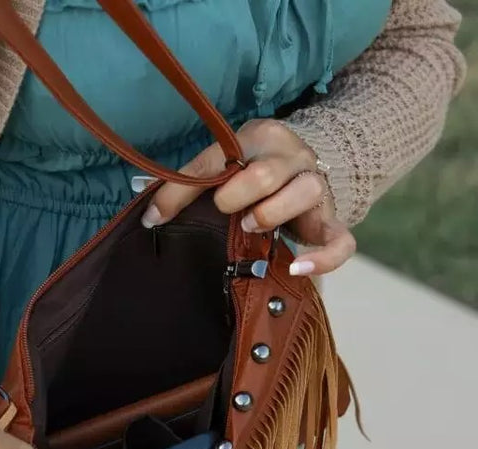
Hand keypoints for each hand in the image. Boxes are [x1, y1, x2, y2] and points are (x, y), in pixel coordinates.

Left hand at [141, 119, 355, 275]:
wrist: (303, 167)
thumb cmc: (250, 170)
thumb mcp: (221, 167)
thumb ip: (188, 185)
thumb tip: (148, 215)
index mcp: (258, 137)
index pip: (215, 160)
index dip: (180, 191)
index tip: (155, 218)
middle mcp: (292, 156)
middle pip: (267, 173)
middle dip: (237, 195)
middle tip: (223, 209)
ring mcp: (316, 186)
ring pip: (306, 192)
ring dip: (272, 213)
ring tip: (250, 227)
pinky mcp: (330, 219)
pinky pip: (341, 241)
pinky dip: (322, 257)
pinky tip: (296, 269)